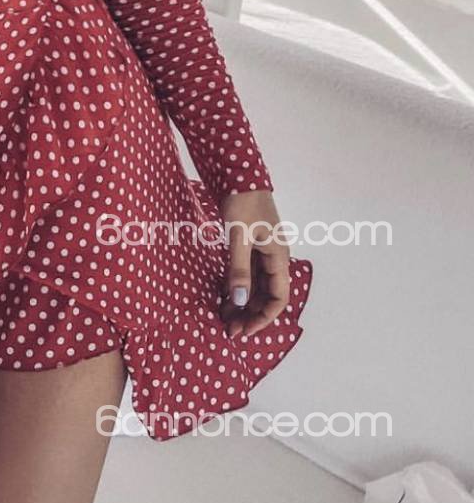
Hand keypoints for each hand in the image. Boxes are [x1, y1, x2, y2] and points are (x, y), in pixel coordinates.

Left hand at [216, 190, 290, 339]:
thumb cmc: (241, 200)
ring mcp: (263, 251)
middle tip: (229, 328)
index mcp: (279, 256)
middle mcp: (274, 257)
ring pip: (257, 286)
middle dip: (250, 314)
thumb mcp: (239, 235)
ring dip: (243, 302)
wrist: (237, 171)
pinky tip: (223, 295)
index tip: (243, 331)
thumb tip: (240, 302)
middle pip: (267, 295)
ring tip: (224, 316)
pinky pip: (248, 273)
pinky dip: (238, 286)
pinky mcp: (250, 244)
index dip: (262, 318)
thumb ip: (239, 269)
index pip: (278, 298)